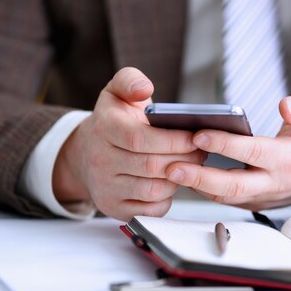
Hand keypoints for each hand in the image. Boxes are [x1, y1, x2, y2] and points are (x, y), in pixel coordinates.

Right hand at [53, 67, 205, 219]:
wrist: (87, 153)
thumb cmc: (113, 121)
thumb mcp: (116, 92)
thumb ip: (131, 80)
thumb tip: (145, 88)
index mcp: (103, 129)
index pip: (139, 138)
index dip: (173, 140)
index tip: (195, 137)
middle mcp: (99, 161)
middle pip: (151, 165)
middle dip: (184, 158)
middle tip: (202, 151)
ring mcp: (105, 187)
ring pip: (154, 189)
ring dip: (179, 178)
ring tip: (190, 165)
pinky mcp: (113, 208)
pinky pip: (150, 209)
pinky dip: (167, 198)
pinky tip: (172, 183)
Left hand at [165, 96, 290, 209]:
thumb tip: (285, 106)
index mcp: (290, 160)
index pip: (253, 153)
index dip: (225, 145)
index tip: (199, 134)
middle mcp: (274, 183)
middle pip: (233, 186)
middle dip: (200, 177)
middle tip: (171, 166)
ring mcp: (262, 197)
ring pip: (225, 196)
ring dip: (196, 185)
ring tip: (169, 170)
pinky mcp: (253, 202)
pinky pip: (225, 197)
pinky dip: (203, 188)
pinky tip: (184, 172)